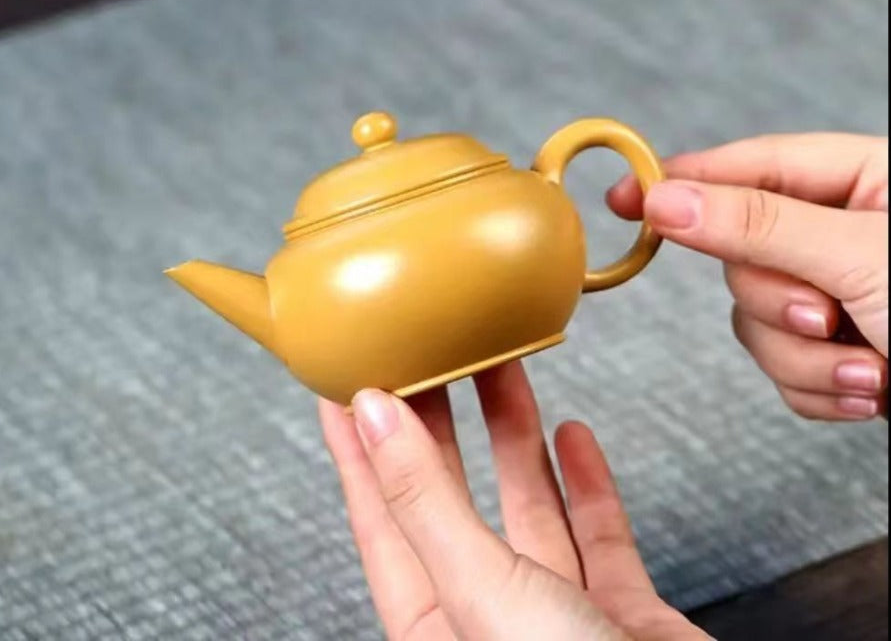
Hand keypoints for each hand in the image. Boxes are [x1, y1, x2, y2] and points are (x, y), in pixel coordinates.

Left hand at [320, 362, 709, 640]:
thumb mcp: (481, 589)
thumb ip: (425, 500)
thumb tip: (371, 416)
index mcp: (433, 627)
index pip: (380, 515)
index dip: (360, 448)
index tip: (347, 386)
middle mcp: (488, 619)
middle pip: (451, 498)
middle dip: (438, 422)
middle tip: (428, 354)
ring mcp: (557, 616)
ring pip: (525, 506)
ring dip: (514, 434)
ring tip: (500, 367)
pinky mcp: (622, 614)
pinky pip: (597, 534)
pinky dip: (586, 483)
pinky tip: (573, 436)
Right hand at [608, 132, 887, 420]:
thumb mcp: (865, 258)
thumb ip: (758, 225)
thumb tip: (668, 197)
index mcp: (863, 181)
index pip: (749, 167)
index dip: (683, 181)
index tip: (624, 197)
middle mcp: (844, 235)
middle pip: (742, 257)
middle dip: (781, 303)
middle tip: (827, 316)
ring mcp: (842, 297)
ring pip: (758, 324)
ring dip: (810, 360)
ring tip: (876, 370)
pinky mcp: (844, 355)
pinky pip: (786, 372)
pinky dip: (825, 393)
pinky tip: (878, 393)